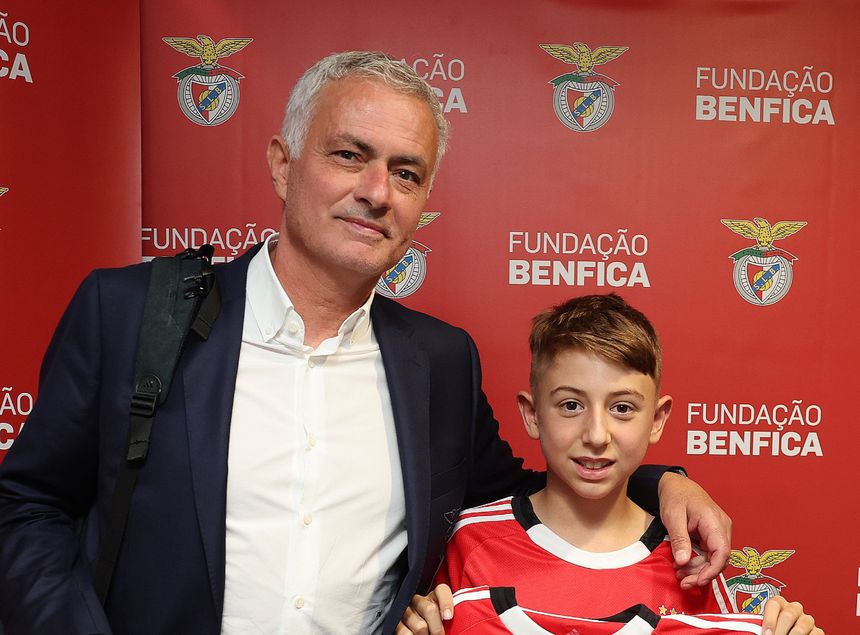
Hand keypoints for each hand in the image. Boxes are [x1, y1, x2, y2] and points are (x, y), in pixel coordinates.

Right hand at [395, 584, 453, 634]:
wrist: (417, 631)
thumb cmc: (433, 627)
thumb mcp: (443, 619)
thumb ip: (447, 615)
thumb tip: (448, 618)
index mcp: (433, 597)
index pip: (442, 591)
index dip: (446, 602)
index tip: (448, 616)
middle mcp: (418, 600)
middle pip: (430, 610)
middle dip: (437, 628)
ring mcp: (405, 610)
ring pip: (420, 626)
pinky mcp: (395, 622)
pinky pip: (405, 633)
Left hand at [658, 472, 731, 587]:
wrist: (675, 484)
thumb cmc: (676, 495)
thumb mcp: (673, 516)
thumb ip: (679, 539)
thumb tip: (684, 561)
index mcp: (715, 521)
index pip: (722, 552)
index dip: (712, 570)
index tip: (698, 580)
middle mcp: (721, 528)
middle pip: (718, 559)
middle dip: (701, 573)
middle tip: (683, 581)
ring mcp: (718, 531)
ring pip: (713, 558)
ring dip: (698, 569)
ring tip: (679, 574)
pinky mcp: (711, 535)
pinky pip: (708, 553)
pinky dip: (697, 561)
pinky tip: (683, 565)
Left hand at [762, 595, 823, 634]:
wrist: (786, 634)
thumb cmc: (775, 631)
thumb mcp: (769, 627)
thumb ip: (764, 626)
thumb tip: (761, 632)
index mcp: (780, 604)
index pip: (774, 603)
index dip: (770, 619)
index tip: (767, 633)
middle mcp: (794, 609)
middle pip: (788, 615)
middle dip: (780, 630)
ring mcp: (806, 619)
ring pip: (802, 626)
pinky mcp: (817, 631)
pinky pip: (815, 633)